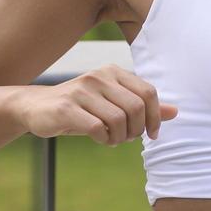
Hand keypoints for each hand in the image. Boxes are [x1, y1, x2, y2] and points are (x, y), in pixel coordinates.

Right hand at [17, 64, 178, 145]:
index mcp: (113, 72)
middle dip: (136, 130)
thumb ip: (142, 105)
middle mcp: (99, 76)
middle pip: (137, 108)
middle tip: (126, 138)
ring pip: (119, 120)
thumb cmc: (80, 107)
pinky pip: (98, 128)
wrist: (35, 107)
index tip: (150, 134)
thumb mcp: (112, 103)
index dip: (155, 117)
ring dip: (120, 137)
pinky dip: (105, 139)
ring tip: (112, 139)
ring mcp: (82, 91)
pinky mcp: (67, 108)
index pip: (149, 92)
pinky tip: (100, 138)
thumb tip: (175, 112)